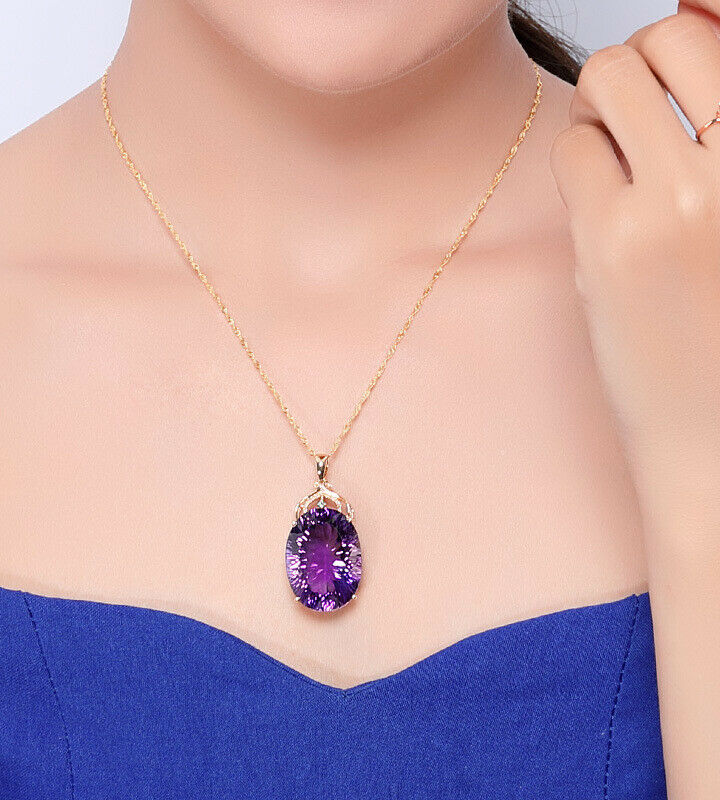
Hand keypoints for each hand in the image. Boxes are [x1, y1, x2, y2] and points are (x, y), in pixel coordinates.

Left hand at [550, 2, 719, 531]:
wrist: (715, 433)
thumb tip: (689, 19)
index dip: (694, 24)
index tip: (682, 48)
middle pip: (663, 40)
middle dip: (641, 65)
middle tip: (637, 114)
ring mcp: (676, 203)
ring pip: (605, 80)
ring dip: (600, 107)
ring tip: (615, 154)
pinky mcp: (609, 243)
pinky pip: (572, 149)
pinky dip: (579, 160)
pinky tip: (599, 202)